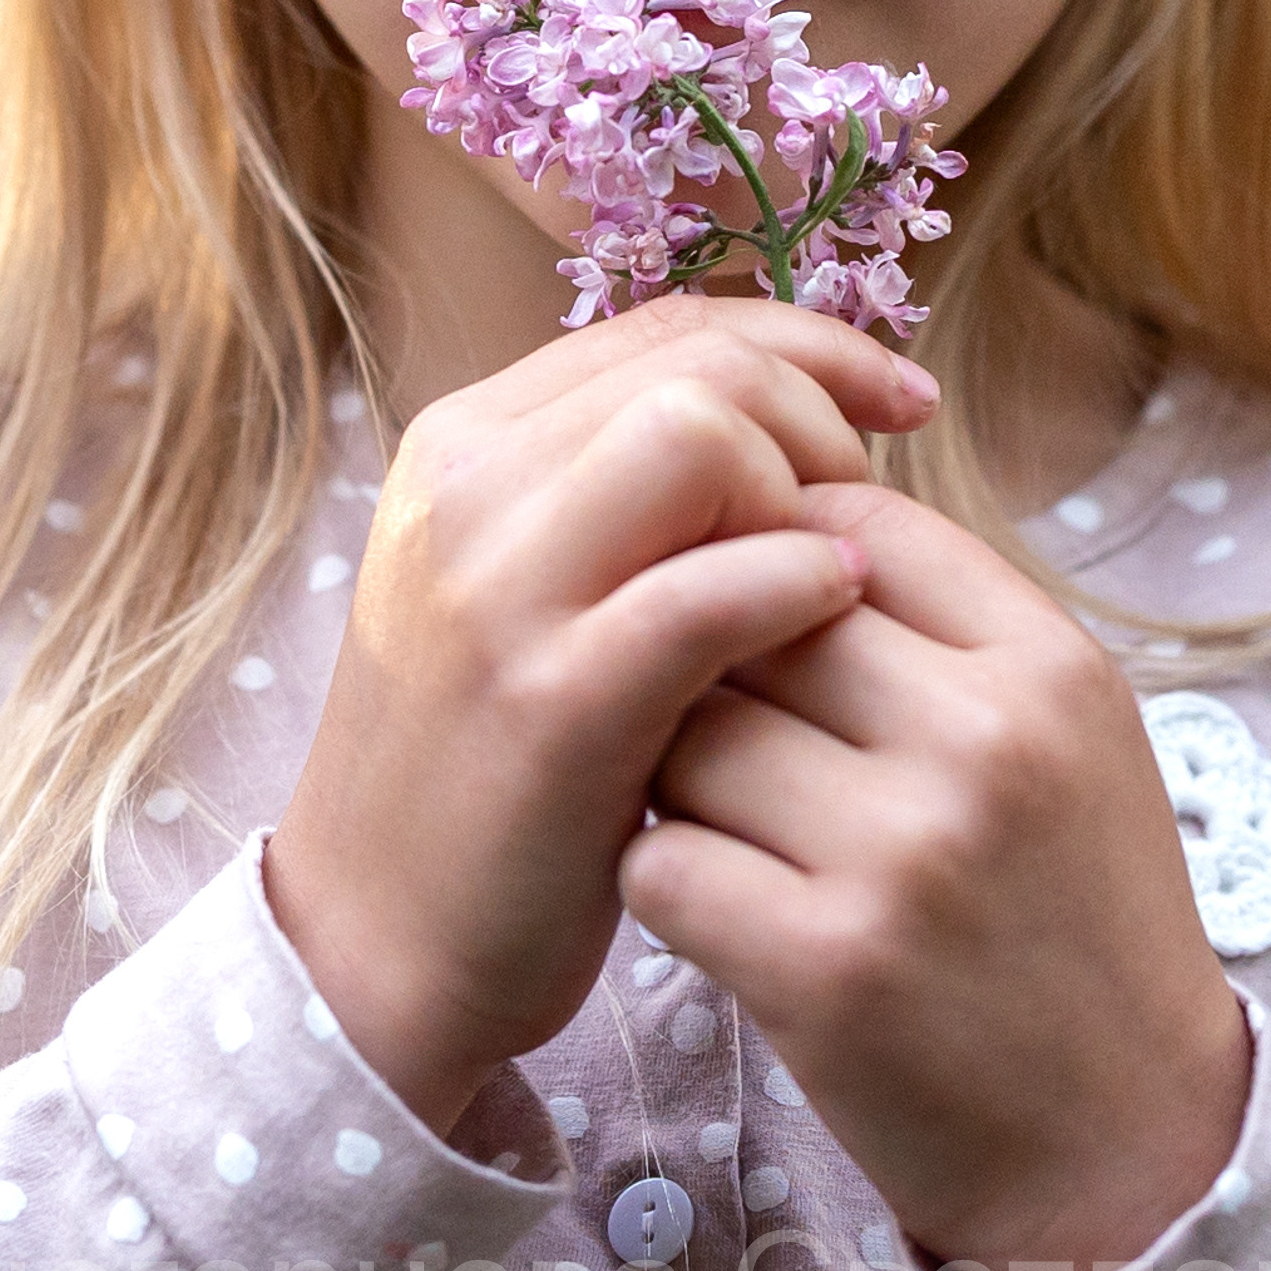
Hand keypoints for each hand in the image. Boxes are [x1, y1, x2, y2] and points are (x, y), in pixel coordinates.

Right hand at [265, 297, 937, 1140]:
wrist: (370, 946)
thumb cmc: (493, 764)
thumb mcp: (530, 587)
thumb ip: (623, 492)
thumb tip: (797, 407)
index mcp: (467, 445)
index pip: (668, 325)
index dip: (806, 342)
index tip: (900, 399)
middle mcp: (468, 488)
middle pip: (697, 363)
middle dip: (818, 413)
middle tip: (867, 503)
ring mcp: (498, 591)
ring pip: (697, 434)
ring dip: (798, 491)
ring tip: (833, 573)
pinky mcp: (551, 705)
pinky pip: (704, 593)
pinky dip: (793, 582)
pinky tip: (835, 610)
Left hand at [623, 478, 1251, 1270]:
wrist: (1127, 1150)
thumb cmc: (1072, 914)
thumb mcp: (1065, 733)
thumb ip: (942, 621)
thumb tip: (779, 507)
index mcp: (1047, 664)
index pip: (855, 519)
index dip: (784, 555)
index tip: (776, 621)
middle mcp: (985, 742)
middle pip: (754, 614)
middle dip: (716, 663)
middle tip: (734, 728)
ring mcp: (905, 856)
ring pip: (687, 732)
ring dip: (676, 775)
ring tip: (730, 820)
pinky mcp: (826, 971)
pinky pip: (661, 859)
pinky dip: (668, 880)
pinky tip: (720, 905)